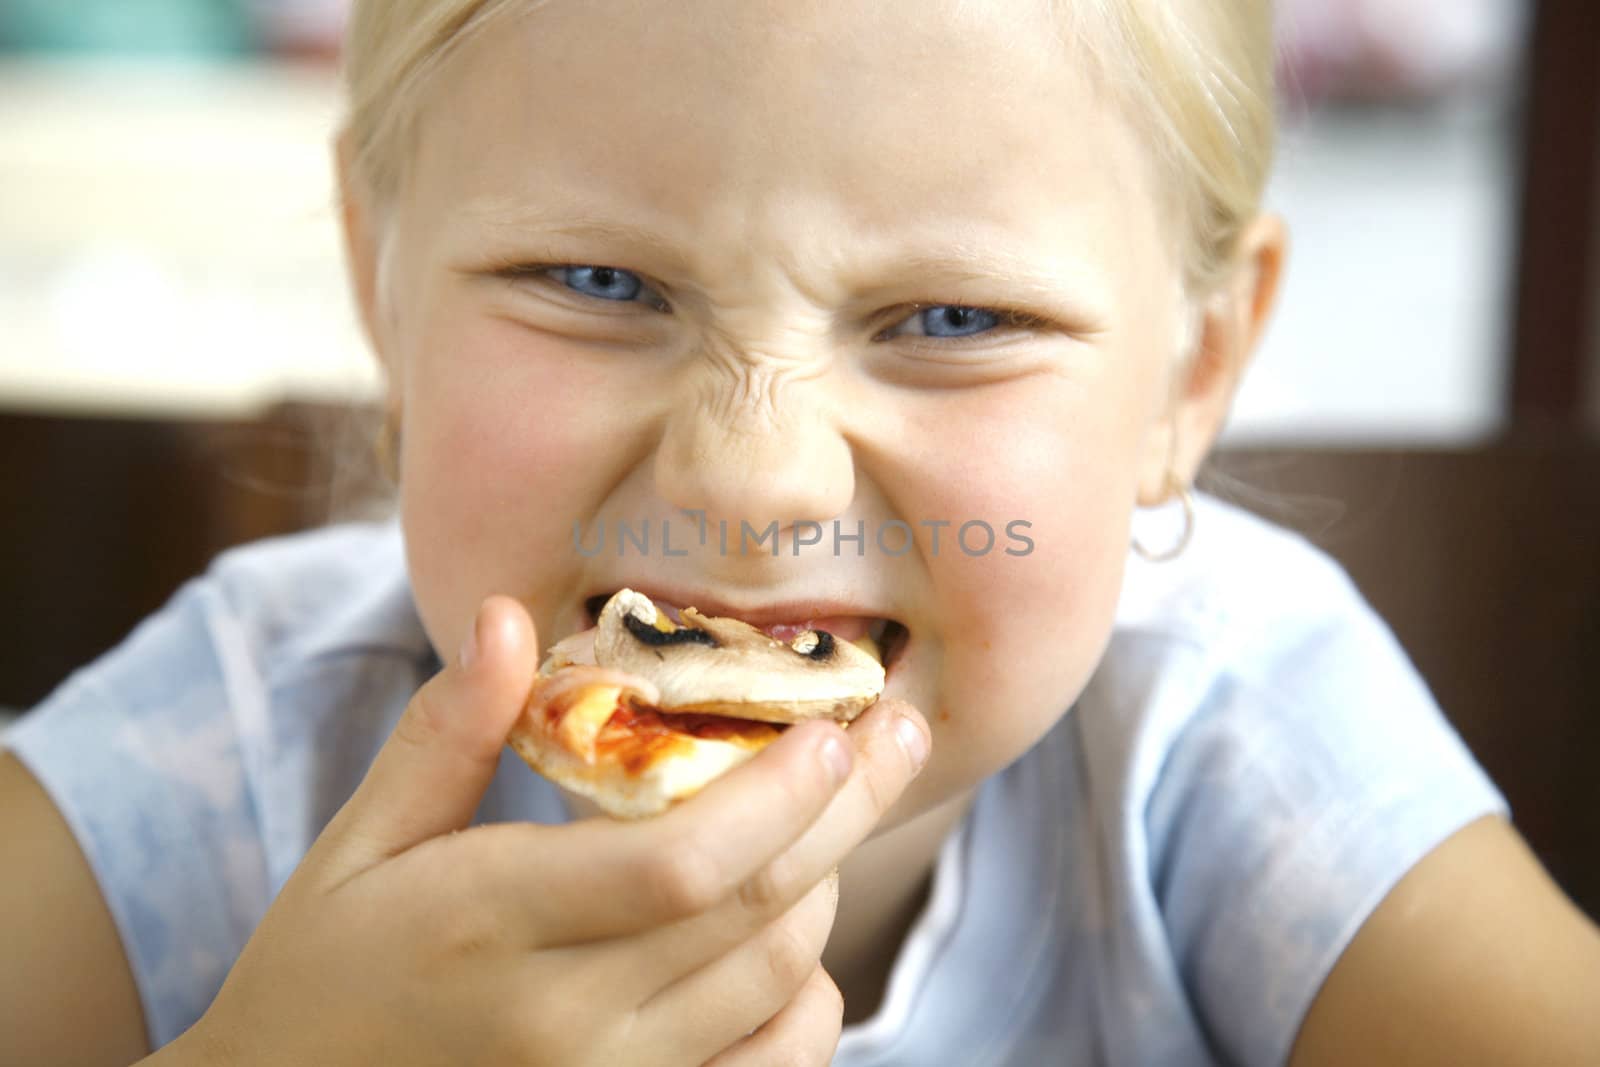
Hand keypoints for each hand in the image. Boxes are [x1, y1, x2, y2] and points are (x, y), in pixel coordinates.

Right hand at [182, 596, 930, 1065]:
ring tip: (826, 814)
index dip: (777, 796)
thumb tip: (510, 615)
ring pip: (779, 983)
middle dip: (846, 812)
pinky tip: (790, 936)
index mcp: (491, 928)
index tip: (833, 727)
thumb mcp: (357, 846)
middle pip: (756, 914)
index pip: (678, 866)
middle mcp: (566, 1025)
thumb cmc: (321, 974)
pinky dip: (809, 996)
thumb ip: (443, 734)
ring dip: (823, 886)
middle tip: (896, 735)